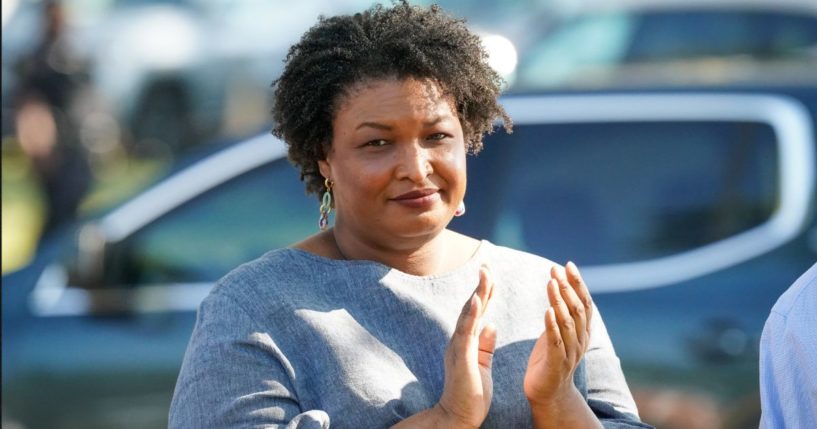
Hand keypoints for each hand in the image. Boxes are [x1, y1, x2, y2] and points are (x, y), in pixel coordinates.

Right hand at [436, 265, 496, 428]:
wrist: (458, 417)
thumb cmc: (471, 394)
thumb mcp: (482, 365)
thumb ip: (484, 345)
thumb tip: (491, 325)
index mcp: (468, 342)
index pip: (478, 312)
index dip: (485, 293)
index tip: (491, 274)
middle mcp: (460, 340)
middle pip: (472, 307)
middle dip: (481, 285)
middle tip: (487, 264)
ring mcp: (459, 347)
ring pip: (468, 315)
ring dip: (477, 293)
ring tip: (485, 274)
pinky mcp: (461, 357)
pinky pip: (466, 332)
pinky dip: (472, 314)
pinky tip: (478, 300)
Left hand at [524, 262, 592, 405]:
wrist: (548, 394)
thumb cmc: (550, 360)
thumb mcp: (558, 333)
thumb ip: (561, 314)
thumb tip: (558, 288)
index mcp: (582, 332)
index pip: (584, 302)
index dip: (577, 283)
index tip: (567, 264)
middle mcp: (580, 340)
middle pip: (578, 309)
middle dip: (568, 287)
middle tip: (556, 269)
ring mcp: (570, 353)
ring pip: (568, 322)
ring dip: (559, 301)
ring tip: (551, 283)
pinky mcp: (557, 364)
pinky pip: (556, 342)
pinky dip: (552, 325)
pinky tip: (547, 311)